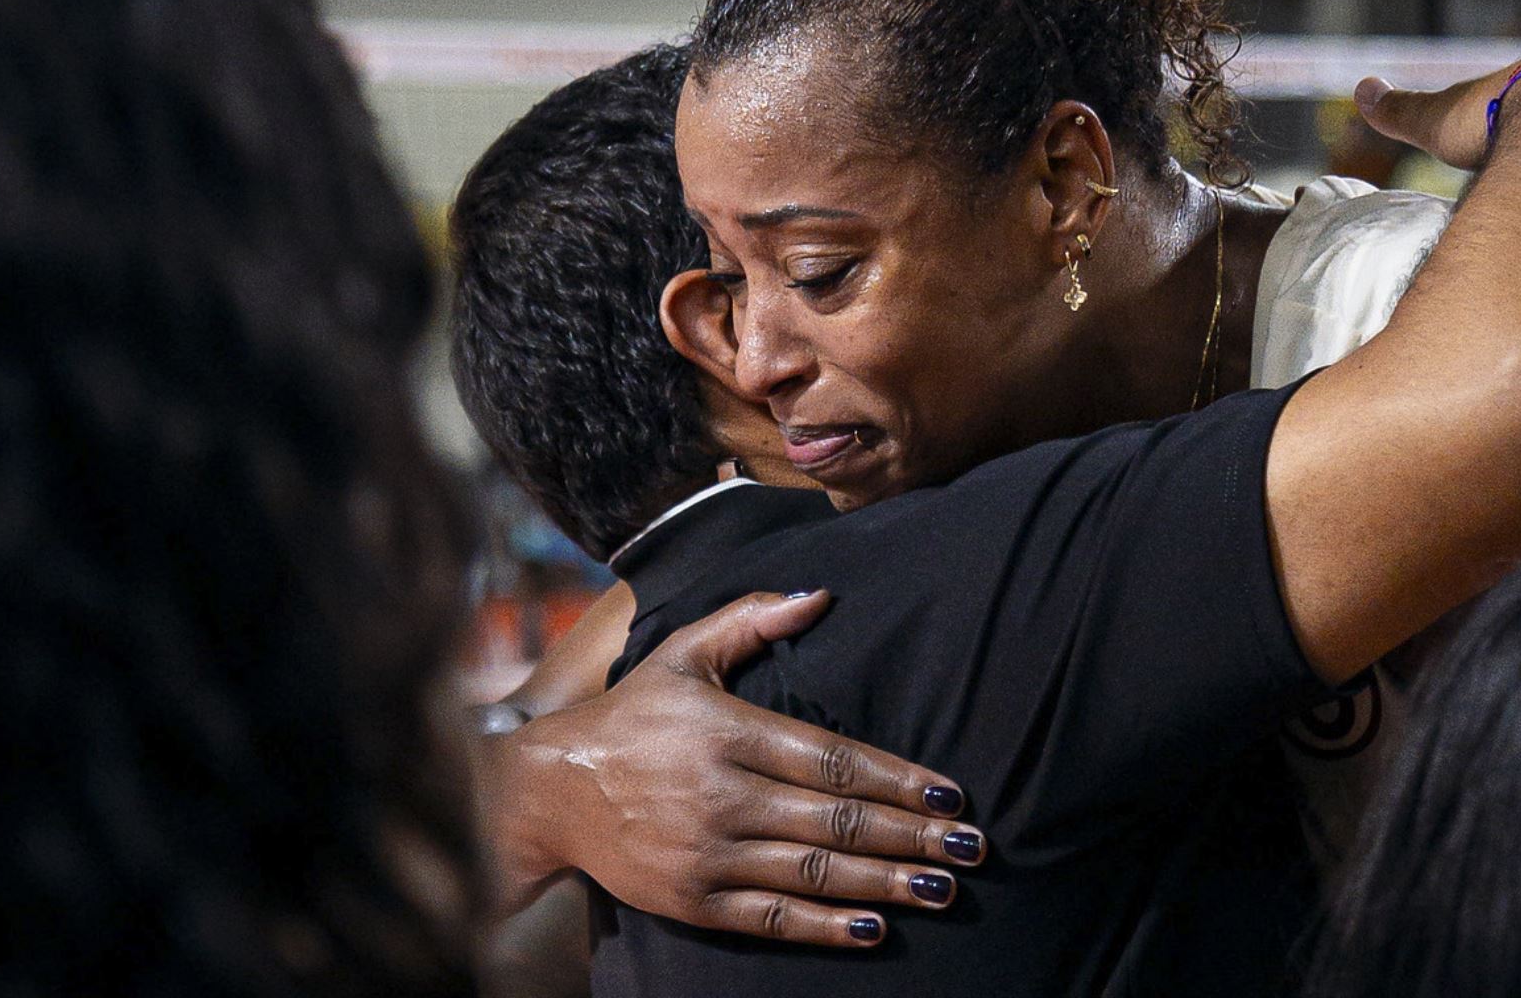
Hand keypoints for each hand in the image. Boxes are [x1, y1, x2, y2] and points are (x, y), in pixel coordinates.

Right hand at [478, 590, 985, 947]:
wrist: (548, 791)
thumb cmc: (630, 714)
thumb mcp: (682, 651)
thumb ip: (750, 617)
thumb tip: (821, 595)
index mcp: (730, 731)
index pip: (833, 760)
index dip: (898, 779)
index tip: (952, 794)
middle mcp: (723, 794)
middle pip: (837, 820)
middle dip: (912, 836)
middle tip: (971, 848)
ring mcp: (707, 853)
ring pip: (815, 871)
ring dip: (886, 883)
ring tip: (944, 888)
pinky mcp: (691, 900)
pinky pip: (772, 917)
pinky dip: (826, 926)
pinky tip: (874, 927)